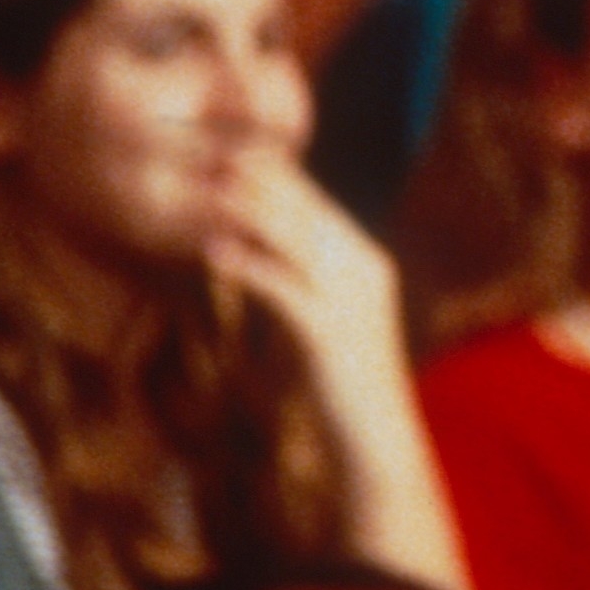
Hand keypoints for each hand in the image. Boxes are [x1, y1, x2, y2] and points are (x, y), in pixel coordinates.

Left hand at [201, 145, 408, 403]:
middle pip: (310, 211)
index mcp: (369, 263)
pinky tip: (215, 251)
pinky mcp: (328, 330)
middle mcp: (365, 270)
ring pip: (297, 239)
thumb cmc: (346, 385)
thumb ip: (311, 284)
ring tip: (213, 186)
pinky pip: (282, 286)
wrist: (376, 438)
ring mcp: (350, 299)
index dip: (282, 177)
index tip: (239, 152)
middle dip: (264, 180)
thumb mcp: (334, 322)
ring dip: (252, 210)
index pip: (322, 207)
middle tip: (218, 152)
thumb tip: (270, 257)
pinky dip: (248, 264)